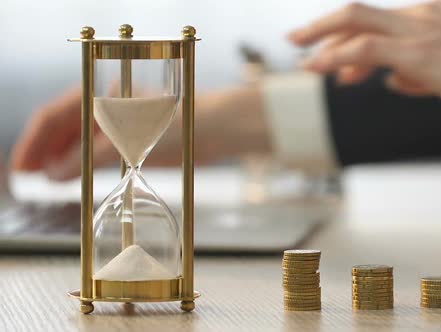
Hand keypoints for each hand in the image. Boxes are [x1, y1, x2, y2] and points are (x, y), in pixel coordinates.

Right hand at [11, 86, 270, 180]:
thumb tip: (56, 174)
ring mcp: (121, 123)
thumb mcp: (125, 143)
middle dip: (45, 150)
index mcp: (102, 97)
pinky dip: (84, 163)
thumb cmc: (178, 125)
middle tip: (28, 174)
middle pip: (65, 127)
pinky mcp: (135, 139)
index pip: (55, 115)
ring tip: (46, 178)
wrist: (216, 130)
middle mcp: (108, 107)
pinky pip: (100, 150)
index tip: (23, 164)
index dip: (35, 140)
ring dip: (63, 158)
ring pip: (82, 140)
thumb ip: (87, 159)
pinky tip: (76, 176)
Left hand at [290, 1, 440, 125]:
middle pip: (358, 12)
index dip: (348, 40)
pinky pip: (365, 47)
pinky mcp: (419, 52)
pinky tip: (317, 66)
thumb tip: (393, 81)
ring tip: (300, 58)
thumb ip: (418, 73)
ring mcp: (419, 30)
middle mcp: (421, 15)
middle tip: (296, 40)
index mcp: (430, 15)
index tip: (332, 62)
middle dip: (322, 26)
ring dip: (321, 39)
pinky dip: (336, 56)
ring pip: (355, 22)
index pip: (377, 22)